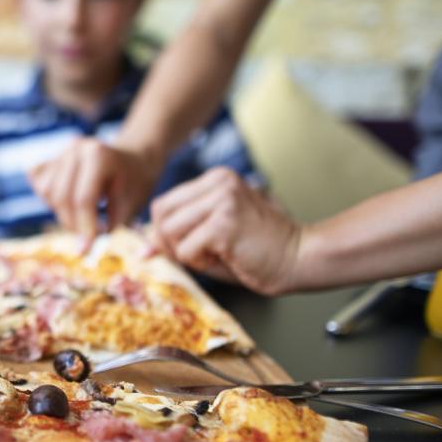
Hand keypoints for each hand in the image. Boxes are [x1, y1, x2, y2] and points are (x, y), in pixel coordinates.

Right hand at [28, 137, 157, 249]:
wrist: (131, 160)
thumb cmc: (135, 184)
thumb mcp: (132, 204)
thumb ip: (110, 224)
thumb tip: (85, 246)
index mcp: (98, 155)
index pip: (84, 198)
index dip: (84, 227)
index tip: (85, 251)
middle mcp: (75, 149)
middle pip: (62, 197)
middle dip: (72, 224)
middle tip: (86, 239)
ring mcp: (61, 152)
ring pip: (49, 193)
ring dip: (62, 213)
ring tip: (84, 218)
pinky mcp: (51, 159)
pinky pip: (42, 187)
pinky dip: (53, 201)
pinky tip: (71, 203)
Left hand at [149, 167, 300, 295]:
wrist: (299, 259)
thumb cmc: (256, 251)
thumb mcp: (211, 236)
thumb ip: (177, 236)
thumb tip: (142, 248)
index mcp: (215, 179)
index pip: (163, 204)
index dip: (164, 232)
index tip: (184, 248)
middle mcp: (218, 183)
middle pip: (160, 216)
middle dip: (172, 243)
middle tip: (203, 253)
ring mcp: (221, 200)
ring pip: (169, 232)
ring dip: (188, 253)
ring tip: (219, 252)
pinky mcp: (224, 223)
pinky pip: (186, 250)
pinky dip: (200, 262)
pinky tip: (228, 257)